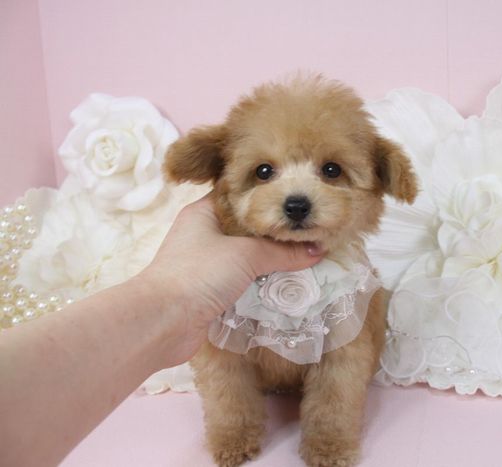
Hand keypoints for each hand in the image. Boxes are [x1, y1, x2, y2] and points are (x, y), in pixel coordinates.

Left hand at [137, 194, 323, 365]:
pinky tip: (289, 279)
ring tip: (307, 253)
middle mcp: (204, 234)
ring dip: (272, 258)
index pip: (241, 194)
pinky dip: (263, 280)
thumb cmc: (200, 273)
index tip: (298, 197)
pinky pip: (244, 279)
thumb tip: (318, 250)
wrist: (164, 322)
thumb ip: (283, 252)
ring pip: (247, 255)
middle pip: (248, 226)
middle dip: (276, 230)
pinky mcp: (212, 290)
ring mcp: (207, 263)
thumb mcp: (246, 254)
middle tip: (309, 226)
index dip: (269, 194)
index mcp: (204, 212)